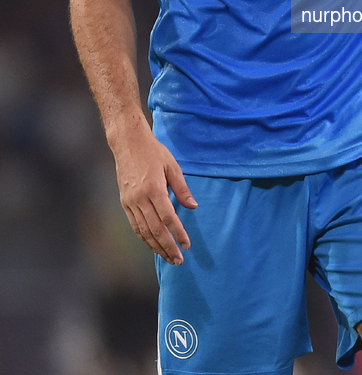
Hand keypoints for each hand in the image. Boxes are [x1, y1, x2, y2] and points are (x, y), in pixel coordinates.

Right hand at [111, 118, 197, 264]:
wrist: (128, 143)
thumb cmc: (153, 152)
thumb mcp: (172, 166)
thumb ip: (182, 189)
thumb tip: (193, 207)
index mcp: (154, 188)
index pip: (168, 218)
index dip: (178, 233)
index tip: (187, 245)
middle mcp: (140, 198)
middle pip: (155, 229)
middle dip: (168, 247)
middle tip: (179, 260)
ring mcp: (130, 201)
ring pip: (143, 231)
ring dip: (156, 247)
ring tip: (168, 258)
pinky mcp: (125, 202)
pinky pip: (135, 225)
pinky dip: (144, 238)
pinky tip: (153, 245)